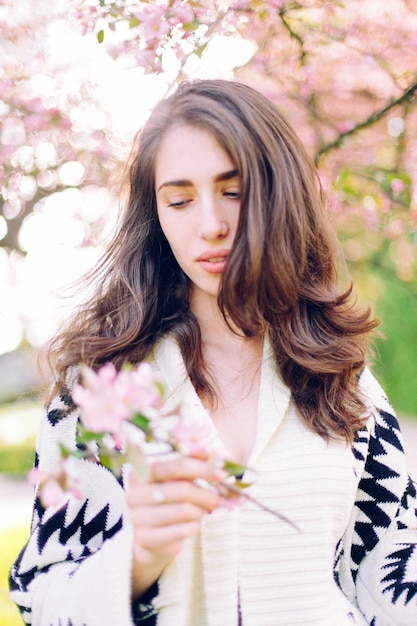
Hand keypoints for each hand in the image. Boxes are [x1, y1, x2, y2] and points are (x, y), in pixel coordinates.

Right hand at [126, 451, 226, 598]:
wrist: (150, 538)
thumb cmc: (168, 500)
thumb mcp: (176, 477)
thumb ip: (190, 461)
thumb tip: (210, 449)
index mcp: (140, 471)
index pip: (174, 463)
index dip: (199, 464)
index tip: (219, 464)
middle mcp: (134, 493)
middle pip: (182, 488)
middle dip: (207, 490)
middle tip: (223, 492)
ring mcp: (138, 517)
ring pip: (184, 510)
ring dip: (202, 509)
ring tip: (207, 508)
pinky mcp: (146, 538)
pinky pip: (182, 530)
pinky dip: (195, 525)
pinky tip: (195, 523)